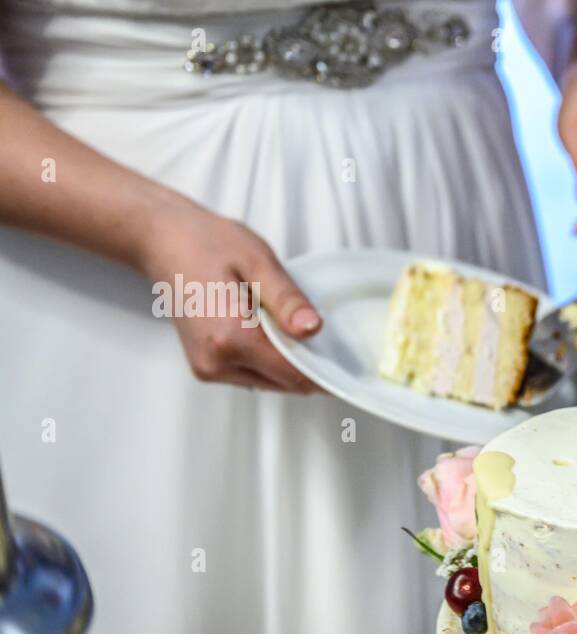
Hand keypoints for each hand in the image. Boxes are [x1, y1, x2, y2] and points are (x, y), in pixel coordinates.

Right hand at [137, 198, 320, 391]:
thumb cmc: (208, 244)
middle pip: (284, 383)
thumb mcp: (257, 261)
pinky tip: (271, 332)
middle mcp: (216, 362)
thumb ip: (286, 299)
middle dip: (308, 365)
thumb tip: (313, 330)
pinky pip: (253, 375)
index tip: (347, 361)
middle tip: (325, 337)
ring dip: (288, 364)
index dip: (325, 370)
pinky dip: (270, 361)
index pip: (294, 374)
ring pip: (270, 382)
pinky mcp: (206, 367)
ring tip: (289, 326)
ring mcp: (208, 368)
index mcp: (229, 338)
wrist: (163, 241)